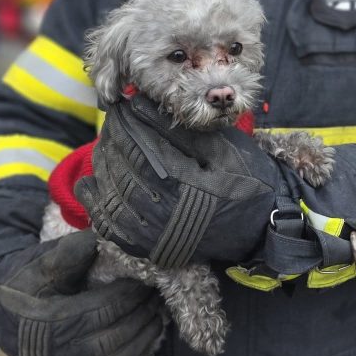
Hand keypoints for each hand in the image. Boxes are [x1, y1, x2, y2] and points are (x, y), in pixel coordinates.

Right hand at [0, 230, 163, 355]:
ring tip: (158, 316)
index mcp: (45, 320)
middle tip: (158, 296)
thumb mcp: (40, 261)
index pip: (100, 310)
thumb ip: (73, 252)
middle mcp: (54, 351)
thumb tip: (108, 238)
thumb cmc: (20, 281)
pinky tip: (146, 339)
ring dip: (141, 340)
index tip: (145, 280)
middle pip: (110, 338)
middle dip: (139, 317)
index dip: (127, 296)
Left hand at [74, 96, 290, 266]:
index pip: (138, 146)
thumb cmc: (247, 180)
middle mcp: (163, 212)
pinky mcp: (149, 248)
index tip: (121, 107)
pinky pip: (110, 227)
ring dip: (103, 166)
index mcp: (182, 183)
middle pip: (122, 168)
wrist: (263, 228)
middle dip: (112, 140)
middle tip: (112, 122)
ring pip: (112, 195)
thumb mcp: (222, 148)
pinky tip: (92, 183)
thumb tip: (139, 106)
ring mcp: (153, 235)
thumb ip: (178, 130)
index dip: (125, 124)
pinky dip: (96, 204)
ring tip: (105, 145)